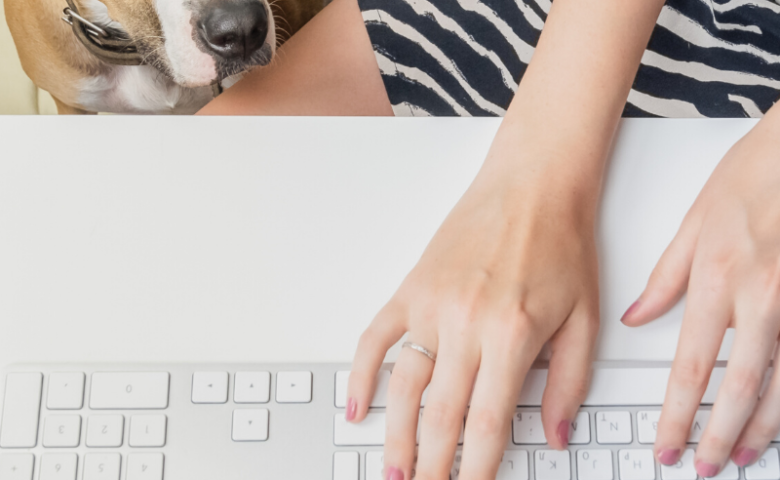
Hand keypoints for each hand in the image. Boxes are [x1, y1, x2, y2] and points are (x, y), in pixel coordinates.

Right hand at [346, 154, 600, 478]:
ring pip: (404, 386)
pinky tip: (358, 407)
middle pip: (440, 415)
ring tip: (394, 471)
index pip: (486, 423)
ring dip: (396, 436)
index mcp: (511, 333)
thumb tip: (554, 435)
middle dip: (432, 466)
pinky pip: (375, 338)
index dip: (475, 469)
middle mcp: (464, 322)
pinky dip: (361, 375)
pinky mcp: (411, 288)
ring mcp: (430, 305)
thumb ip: (567, 383)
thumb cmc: (560, 241)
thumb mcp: (583, 318)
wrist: (532, 185)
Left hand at [622, 114, 779, 475]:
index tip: (665, 444)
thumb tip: (637, 317)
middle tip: (704, 466)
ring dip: (762, 429)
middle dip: (718, 436)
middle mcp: (763, 297)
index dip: (676, 415)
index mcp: (719, 279)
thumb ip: (666, 278)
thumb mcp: (695, 221)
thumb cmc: (753, 175)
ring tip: (744, 455)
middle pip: (739, 388)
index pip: (690, 366)